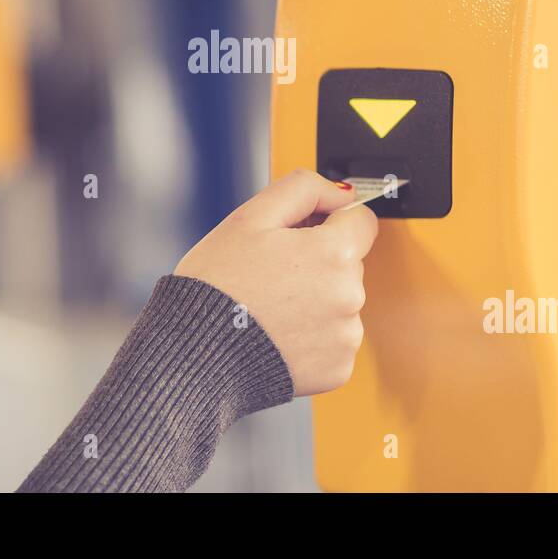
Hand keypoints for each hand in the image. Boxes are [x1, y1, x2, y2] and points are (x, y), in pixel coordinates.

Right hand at [174, 168, 378, 396]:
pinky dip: (312, 338)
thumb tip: (342, 194)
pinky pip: (333, 341)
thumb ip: (303, 189)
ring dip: (316, 302)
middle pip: (348, 264)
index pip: (361, 222)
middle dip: (318, 262)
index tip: (303, 235)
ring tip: (271, 308)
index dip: (329, 222)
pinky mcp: (337, 369)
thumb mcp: (250, 217)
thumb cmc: (217, 287)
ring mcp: (345, 337)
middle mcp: (349, 296)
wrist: (196, 354)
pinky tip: (279, 335)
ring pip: (341, 303)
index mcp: (333, 253)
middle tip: (272, 274)